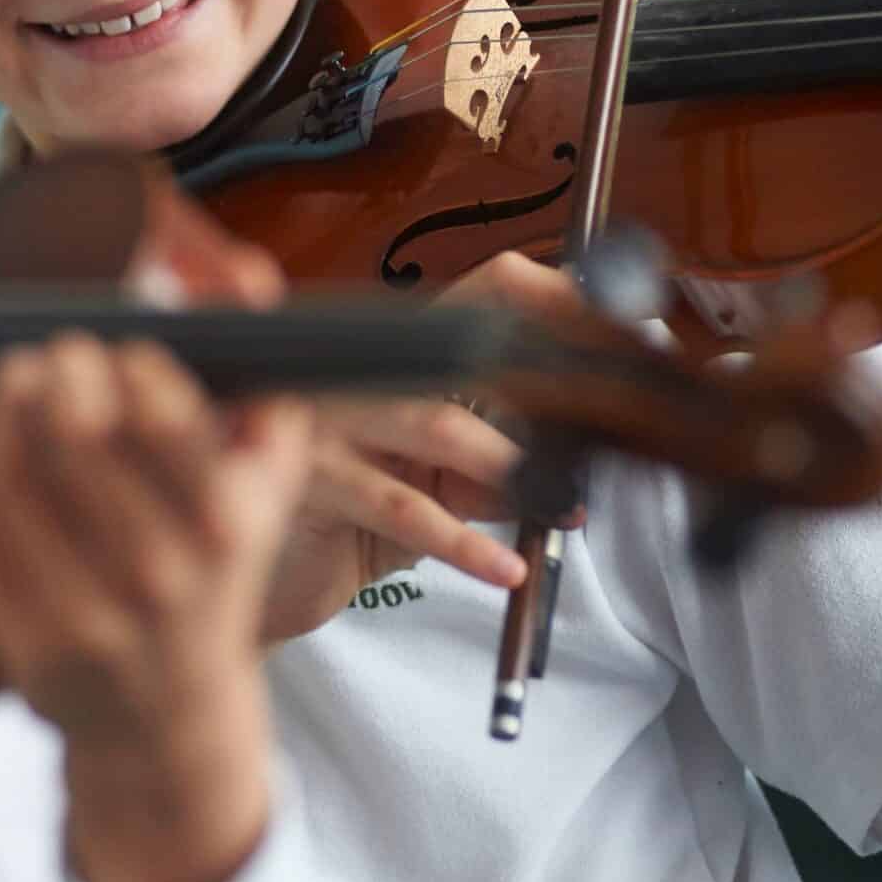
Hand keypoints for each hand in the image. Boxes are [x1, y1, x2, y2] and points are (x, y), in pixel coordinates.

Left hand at [0, 333, 309, 881]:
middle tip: (60, 353)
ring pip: (12, 472)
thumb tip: (250, 277)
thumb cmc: (217, 578)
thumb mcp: (267, 496)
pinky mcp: (20, 643)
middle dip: (61, 368)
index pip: (164, 413)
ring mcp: (83, 617)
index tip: (122, 354)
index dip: (131, 363)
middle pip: (76, 431)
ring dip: (7, 404)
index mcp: (222, 532)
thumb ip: (268, 395)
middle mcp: (156, 578)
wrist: (169, 717)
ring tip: (18, 378)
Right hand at [254, 253, 583, 639]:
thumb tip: (571, 463)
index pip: (477, 294)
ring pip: (435, 425)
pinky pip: (401, 506)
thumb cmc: (344, 523)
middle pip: (462, 352)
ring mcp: (320, 411)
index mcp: (385, 348)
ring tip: (559, 508)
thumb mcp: (426, 486)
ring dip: (511, 472)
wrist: (266, 587)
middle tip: (596, 446)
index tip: (615, 335)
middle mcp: (348, 362)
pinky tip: (503, 567)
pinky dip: (465, 541)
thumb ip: (484, 466)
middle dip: (541, 399)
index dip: (548, 298)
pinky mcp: (305, 474)